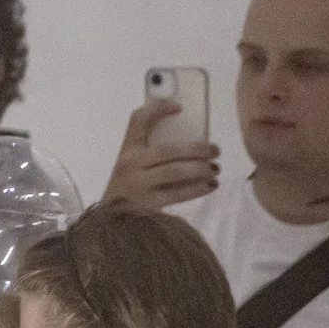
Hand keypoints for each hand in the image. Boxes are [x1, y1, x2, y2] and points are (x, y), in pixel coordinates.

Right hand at [103, 96, 218, 208]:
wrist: (113, 219)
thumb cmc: (128, 186)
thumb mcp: (132, 165)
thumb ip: (151, 152)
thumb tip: (190, 142)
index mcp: (127, 149)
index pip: (138, 121)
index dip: (158, 110)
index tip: (178, 108)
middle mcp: (131, 163)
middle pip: (168, 150)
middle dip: (196, 149)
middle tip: (215, 150)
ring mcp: (139, 183)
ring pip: (176, 171)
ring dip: (200, 168)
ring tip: (215, 168)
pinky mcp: (150, 203)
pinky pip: (179, 193)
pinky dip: (199, 188)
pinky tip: (211, 185)